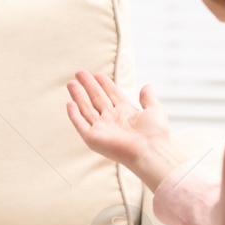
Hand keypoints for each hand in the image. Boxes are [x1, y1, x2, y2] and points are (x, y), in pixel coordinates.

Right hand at [66, 70, 180, 190]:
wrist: (150, 151)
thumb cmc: (155, 134)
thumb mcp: (155, 110)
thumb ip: (148, 98)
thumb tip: (147, 86)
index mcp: (126, 113)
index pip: (111, 94)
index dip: (104, 84)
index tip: (97, 74)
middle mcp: (112, 120)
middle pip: (97, 99)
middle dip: (88, 86)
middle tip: (79, 72)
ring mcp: (102, 129)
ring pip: (86, 109)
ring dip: (78, 96)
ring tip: (71, 83)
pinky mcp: (93, 138)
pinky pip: (80, 124)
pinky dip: (74, 114)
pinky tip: (69, 103)